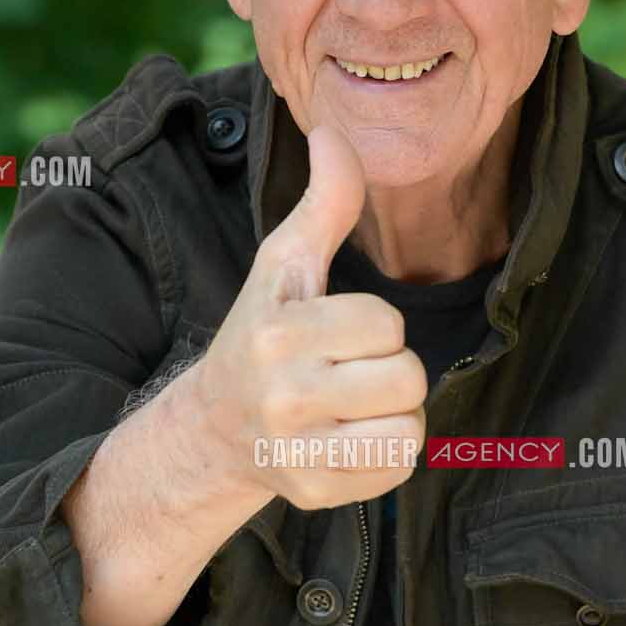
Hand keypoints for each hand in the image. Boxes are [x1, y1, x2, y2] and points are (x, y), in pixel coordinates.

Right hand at [187, 120, 427, 510]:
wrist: (215, 429)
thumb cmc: (262, 334)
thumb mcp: (285, 266)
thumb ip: (325, 204)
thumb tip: (335, 132)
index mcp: (278, 333)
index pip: (386, 325)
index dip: (375, 327)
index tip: (337, 335)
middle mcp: (284, 396)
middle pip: (406, 378)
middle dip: (390, 372)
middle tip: (347, 375)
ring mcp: (297, 452)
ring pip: (409, 427)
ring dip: (394, 416)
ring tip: (353, 409)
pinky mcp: (315, 493)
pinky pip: (399, 468)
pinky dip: (387, 455)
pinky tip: (349, 442)